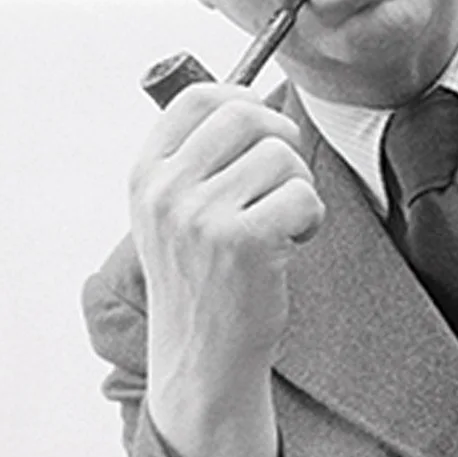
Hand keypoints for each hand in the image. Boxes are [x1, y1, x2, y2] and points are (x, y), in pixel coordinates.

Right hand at [129, 83, 324, 456]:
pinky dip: (311, 218)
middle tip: (284, 183)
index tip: (263, 133)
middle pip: (247, 115)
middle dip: (282, 142)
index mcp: (146, 175)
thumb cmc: (203, 282)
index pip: (198, 97)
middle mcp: (166, 190)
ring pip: (282, 156)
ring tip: (280, 226)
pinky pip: (303, 195)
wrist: (203, 359)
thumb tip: (255, 99)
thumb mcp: (174, 215)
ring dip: (298, 188)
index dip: (245, 100)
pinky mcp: (243, 242)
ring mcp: (200, 216)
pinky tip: (291, 245)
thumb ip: (198, 161)